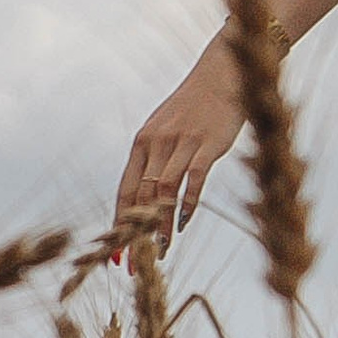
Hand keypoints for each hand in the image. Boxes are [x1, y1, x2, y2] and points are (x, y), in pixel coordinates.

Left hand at [113, 45, 243, 252]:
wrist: (222, 73)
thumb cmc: (195, 105)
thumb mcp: (166, 128)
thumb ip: (155, 157)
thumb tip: (147, 194)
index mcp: (142, 143)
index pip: (125, 191)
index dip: (119, 225)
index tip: (115, 254)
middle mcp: (157, 144)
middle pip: (141, 198)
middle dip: (135, 235)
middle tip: (134, 265)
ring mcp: (182, 144)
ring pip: (164, 193)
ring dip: (159, 227)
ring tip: (159, 253)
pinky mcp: (207, 145)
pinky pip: (192, 181)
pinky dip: (187, 205)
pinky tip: (182, 224)